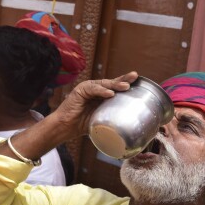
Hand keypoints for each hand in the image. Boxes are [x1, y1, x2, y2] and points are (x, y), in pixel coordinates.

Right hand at [0, 72, 137, 161]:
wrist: (65, 128)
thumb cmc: (82, 125)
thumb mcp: (102, 120)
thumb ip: (112, 117)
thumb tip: (133, 125)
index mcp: (101, 96)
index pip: (116, 88)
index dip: (126, 84)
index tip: (139, 82)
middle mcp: (95, 90)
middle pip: (112, 83)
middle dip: (124, 79)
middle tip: (135, 77)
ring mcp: (87, 89)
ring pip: (104, 84)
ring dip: (115, 84)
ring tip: (126, 86)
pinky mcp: (80, 91)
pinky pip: (93, 89)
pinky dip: (102, 91)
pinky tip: (110, 94)